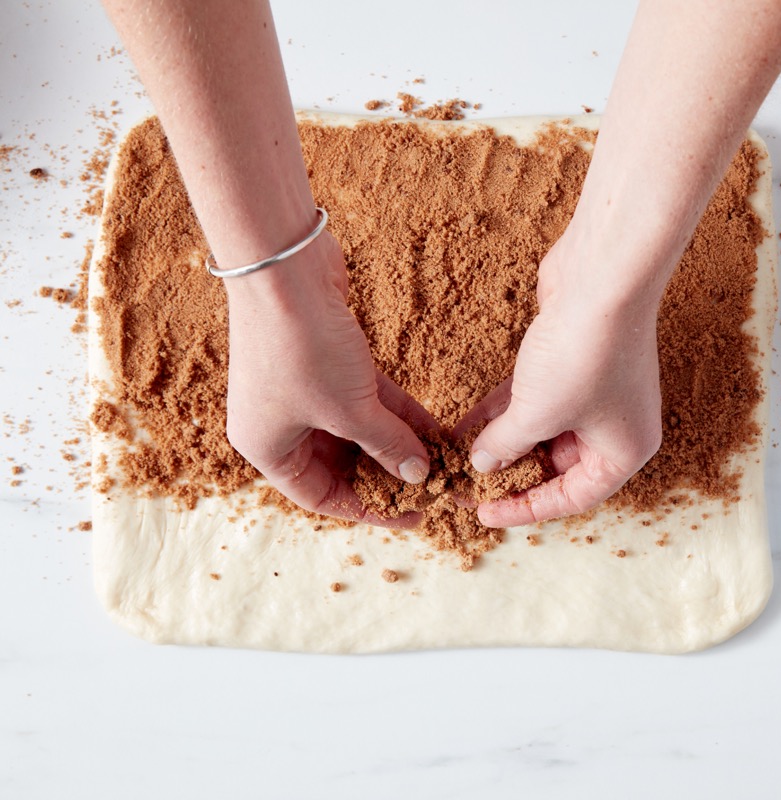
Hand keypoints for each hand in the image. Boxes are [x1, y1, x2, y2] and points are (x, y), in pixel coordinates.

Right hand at [223, 231, 436, 526]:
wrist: (285, 267)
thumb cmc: (303, 346)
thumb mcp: (350, 409)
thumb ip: (387, 446)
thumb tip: (419, 475)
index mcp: (268, 449)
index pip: (321, 497)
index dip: (369, 510)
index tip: (413, 514)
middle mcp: (279, 423)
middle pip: (340, 465)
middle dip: (387, 475)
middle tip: (433, 486)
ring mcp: (301, 390)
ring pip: (356, 430)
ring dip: (397, 443)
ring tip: (442, 459)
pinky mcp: (325, 361)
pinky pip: (364, 400)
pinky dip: (395, 413)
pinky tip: (434, 427)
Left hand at [466, 238, 663, 526]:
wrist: (603, 276)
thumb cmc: (585, 353)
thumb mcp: (538, 413)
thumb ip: (506, 445)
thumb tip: (482, 464)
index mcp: (624, 451)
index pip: (572, 498)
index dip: (526, 509)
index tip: (484, 514)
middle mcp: (616, 426)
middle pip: (557, 466)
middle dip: (510, 475)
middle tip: (465, 485)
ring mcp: (596, 392)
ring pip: (543, 431)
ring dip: (502, 443)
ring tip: (457, 458)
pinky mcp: (573, 362)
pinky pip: (535, 400)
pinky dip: (504, 412)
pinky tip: (465, 424)